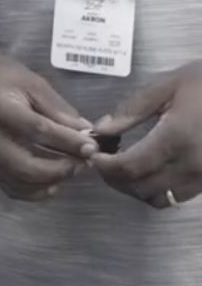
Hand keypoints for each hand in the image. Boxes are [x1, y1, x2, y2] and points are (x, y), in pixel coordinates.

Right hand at [0, 55, 96, 200]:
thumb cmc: (4, 76)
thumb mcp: (33, 83)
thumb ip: (58, 110)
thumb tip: (84, 134)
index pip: (37, 131)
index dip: (67, 142)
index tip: (91, 147)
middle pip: (26, 166)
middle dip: (60, 169)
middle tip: (82, 163)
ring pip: (19, 183)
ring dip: (50, 182)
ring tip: (70, 170)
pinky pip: (10, 188)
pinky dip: (35, 191)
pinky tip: (52, 182)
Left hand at [90, 62, 201, 207]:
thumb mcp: (166, 86)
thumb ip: (131, 110)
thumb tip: (101, 129)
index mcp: (177, 138)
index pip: (130, 167)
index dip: (105, 166)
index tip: (93, 155)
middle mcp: (192, 165)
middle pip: (141, 189)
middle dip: (115, 178)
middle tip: (103, 160)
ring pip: (160, 199)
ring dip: (136, 189)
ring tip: (124, 166)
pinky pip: (177, 196)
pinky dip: (156, 189)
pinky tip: (149, 169)